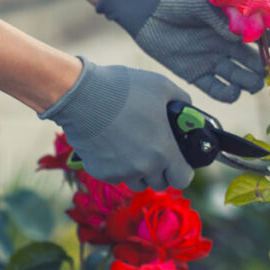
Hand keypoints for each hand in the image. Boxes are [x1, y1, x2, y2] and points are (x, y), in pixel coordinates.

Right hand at [39, 58, 192, 190]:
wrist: (81, 95)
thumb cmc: (123, 88)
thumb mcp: (161, 86)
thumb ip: (181, 101)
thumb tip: (188, 110)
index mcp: (163, 151)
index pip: (182, 179)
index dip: (182, 170)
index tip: (177, 161)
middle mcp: (143, 167)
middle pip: (158, 183)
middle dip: (159, 170)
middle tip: (152, 150)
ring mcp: (120, 172)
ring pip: (136, 182)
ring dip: (137, 171)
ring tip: (130, 146)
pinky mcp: (99, 172)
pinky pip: (114, 176)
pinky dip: (115, 166)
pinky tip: (110, 144)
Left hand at [97, 0, 264, 101]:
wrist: (144, 7)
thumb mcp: (199, 3)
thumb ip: (218, 18)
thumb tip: (238, 37)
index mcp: (231, 23)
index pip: (256, 37)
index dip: (265, 46)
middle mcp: (225, 43)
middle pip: (250, 61)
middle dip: (260, 69)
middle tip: (264, 73)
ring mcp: (211, 59)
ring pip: (238, 77)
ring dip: (249, 83)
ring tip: (252, 85)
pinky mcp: (194, 74)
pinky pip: (216, 89)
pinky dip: (227, 94)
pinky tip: (233, 93)